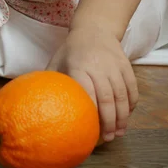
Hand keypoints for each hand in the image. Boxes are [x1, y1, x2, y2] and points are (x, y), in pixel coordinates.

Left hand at [46, 24, 138, 142]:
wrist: (96, 28)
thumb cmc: (72, 50)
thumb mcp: (57, 61)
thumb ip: (50, 81)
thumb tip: (36, 106)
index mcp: (79, 66)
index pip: (86, 90)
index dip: (90, 110)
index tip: (89, 128)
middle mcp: (99, 67)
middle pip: (107, 97)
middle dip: (109, 121)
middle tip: (107, 139)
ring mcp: (115, 66)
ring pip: (122, 95)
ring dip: (122, 117)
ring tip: (118, 133)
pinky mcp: (127, 66)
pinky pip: (132, 88)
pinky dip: (131, 104)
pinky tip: (127, 117)